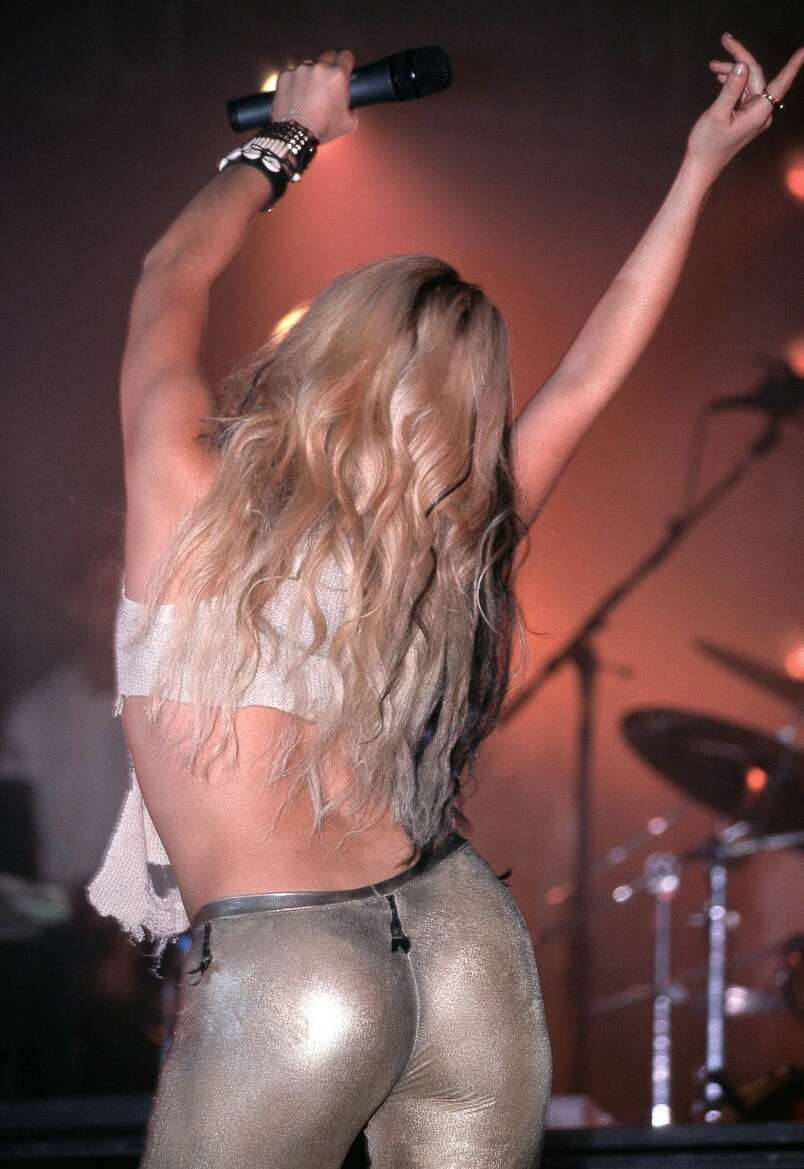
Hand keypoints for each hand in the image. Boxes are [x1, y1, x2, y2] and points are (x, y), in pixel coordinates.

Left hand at [271, 48, 357, 143]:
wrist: (296, 133)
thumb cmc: (321, 128)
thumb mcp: (349, 123)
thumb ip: (353, 109)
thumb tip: (351, 106)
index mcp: (337, 76)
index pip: (346, 56)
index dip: (346, 62)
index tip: (344, 66)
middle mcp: (319, 68)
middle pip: (328, 56)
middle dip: (329, 66)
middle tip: (326, 83)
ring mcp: (301, 70)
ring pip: (309, 66)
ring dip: (310, 76)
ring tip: (308, 94)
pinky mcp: (285, 75)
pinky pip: (292, 74)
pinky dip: (294, 82)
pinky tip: (296, 97)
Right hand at [686, 33, 803, 181]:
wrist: (701, 167)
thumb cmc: (708, 144)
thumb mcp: (717, 114)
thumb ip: (730, 89)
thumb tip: (741, 67)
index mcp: (759, 111)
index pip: (779, 82)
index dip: (792, 66)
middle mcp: (761, 111)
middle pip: (756, 77)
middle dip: (739, 59)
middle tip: (724, 41)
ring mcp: (754, 114)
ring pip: (748, 83)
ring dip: (732, 71)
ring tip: (713, 67)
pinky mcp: (745, 116)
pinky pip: (743, 93)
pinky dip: (732, 83)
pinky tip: (719, 78)